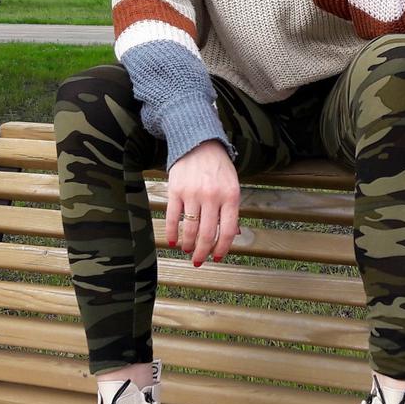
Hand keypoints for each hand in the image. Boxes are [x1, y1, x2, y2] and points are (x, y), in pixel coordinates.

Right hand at [165, 139, 240, 266]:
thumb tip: (232, 234)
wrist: (199, 143)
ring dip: (188, 244)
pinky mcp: (175, 191)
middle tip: (198, 260)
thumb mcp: (232, 185)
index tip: (217, 257)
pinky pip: (172, 218)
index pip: (227, 230)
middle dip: (202, 252)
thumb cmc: (218, 167)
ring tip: (187, 249)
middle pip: (207, 233)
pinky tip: (174, 241)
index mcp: (230, 196)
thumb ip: (231, 210)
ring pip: (189, 228)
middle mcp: (212, 196)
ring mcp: (192, 194)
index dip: (222, 248)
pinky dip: (172, 232)